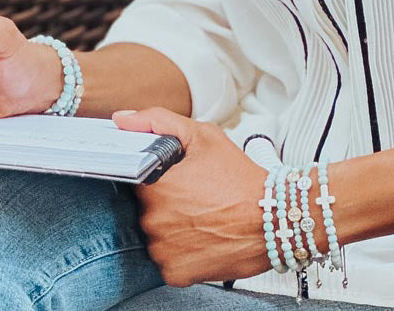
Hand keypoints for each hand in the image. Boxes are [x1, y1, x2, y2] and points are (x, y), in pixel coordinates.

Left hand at [111, 107, 272, 286]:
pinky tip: (201, 236)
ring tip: (200, 216)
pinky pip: (167, 258)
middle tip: (195, 194)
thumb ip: (157, 121)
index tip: (177, 178)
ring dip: (171, 226)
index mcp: (154, 186)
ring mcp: (162, 249)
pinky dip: (180, 250)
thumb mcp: (203, 135)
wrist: (271, 220)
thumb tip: (121, 120)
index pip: (137, 178)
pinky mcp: (175, 273)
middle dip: (166, 200)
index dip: (158, 176)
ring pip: (156, 233)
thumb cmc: (238, 177)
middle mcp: (153, 220)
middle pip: (146, 207)